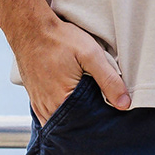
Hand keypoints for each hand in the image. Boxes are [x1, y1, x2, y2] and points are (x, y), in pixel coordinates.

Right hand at [5, 0, 131, 124]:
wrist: (30, 28)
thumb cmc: (59, 39)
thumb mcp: (90, 55)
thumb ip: (109, 80)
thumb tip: (125, 104)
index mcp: (62, 101)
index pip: (86, 125)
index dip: (100, 122)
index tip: (110, 117)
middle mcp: (48, 108)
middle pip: (73, 126)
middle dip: (87, 123)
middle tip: (100, 112)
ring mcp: (39, 105)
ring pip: (60, 123)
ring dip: (73, 120)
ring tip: (87, 109)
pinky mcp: (34, 98)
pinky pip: (48, 116)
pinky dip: (61, 115)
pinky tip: (70, 107)